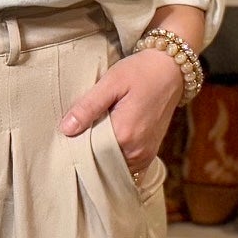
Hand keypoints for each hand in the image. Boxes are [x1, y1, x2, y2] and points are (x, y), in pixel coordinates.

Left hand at [58, 49, 184, 176]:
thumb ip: (88, 107)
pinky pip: (127, 167)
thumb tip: (66, 129)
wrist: (171, 70)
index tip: (69, 133)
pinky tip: (108, 144)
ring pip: (113, 166)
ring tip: (94, 135)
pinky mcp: (149, 153)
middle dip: (88, 152)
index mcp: (125, 134)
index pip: (89, 153)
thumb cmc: (141, 72)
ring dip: (101, 156)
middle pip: (101, 162)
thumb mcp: (111, 82)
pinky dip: (115, 159)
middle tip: (80, 132)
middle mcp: (137, 151)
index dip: (76, 144)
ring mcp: (145, 155)